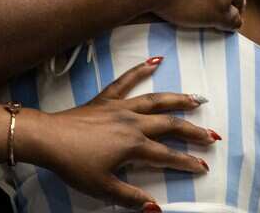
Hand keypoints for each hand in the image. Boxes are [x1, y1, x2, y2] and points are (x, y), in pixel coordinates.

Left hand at [22, 57, 217, 209]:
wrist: (48, 139)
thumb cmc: (73, 165)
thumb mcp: (103, 188)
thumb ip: (131, 197)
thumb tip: (155, 207)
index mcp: (134, 146)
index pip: (167, 156)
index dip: (187, 163)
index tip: (204, 167)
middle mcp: (133, 123)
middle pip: (170, 125)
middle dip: (193, 131)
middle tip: (212, 136)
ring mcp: (120, 108)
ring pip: (156, 100)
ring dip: (179, 100)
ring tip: (198, 99)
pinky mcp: (106, 99)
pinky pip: (126, 81)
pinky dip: (141, 69)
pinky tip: (156, 61)